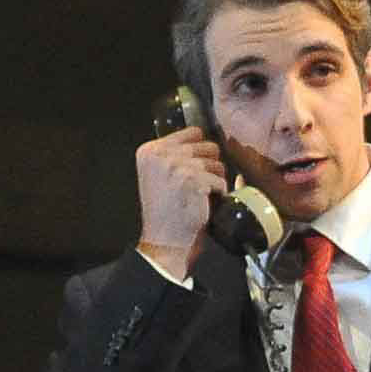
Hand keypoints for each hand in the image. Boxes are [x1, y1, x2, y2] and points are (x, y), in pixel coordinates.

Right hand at [134, 126, 228, 278]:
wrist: (164, 239)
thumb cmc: (165, 210)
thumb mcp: (158, 174)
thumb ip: (173, 154)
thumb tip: (204, 140)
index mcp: (150, 150)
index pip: (192, 132)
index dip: (201, 150)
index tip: (197, 168)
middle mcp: (161, 154)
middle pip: (207, 146)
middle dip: (210, 166)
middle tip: (200, 185)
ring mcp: (178, 166)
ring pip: (216, 163)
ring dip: (215, 180)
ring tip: (202, 195)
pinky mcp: (194, 180)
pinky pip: (220, 181)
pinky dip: (219, 193)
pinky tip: (206, 203)